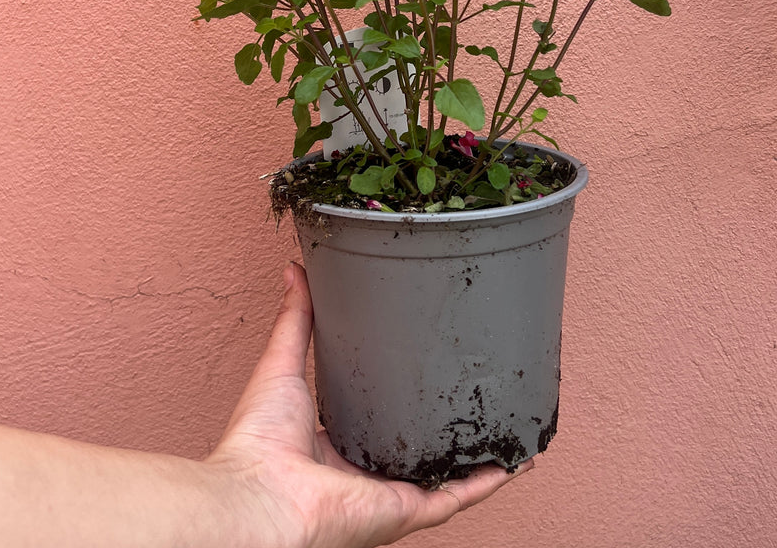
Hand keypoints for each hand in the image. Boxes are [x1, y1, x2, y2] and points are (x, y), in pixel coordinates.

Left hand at [206, 263, 530, 547]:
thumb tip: (294, 269)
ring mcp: (390, 490)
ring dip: (478, 452)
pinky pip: (458, 494)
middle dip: (446, 423)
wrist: (263, 495)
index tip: (423, 369)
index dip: (401, 394)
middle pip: (416, 445)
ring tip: (508, 425)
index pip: (377, 418)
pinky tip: (516, 460)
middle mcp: (366, 471)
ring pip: (447, 471)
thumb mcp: (283, 362)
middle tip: (474, 390)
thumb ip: (296, 318)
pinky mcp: (409, 508)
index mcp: (335, 444)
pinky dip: (490, 480)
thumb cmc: (259, 440)